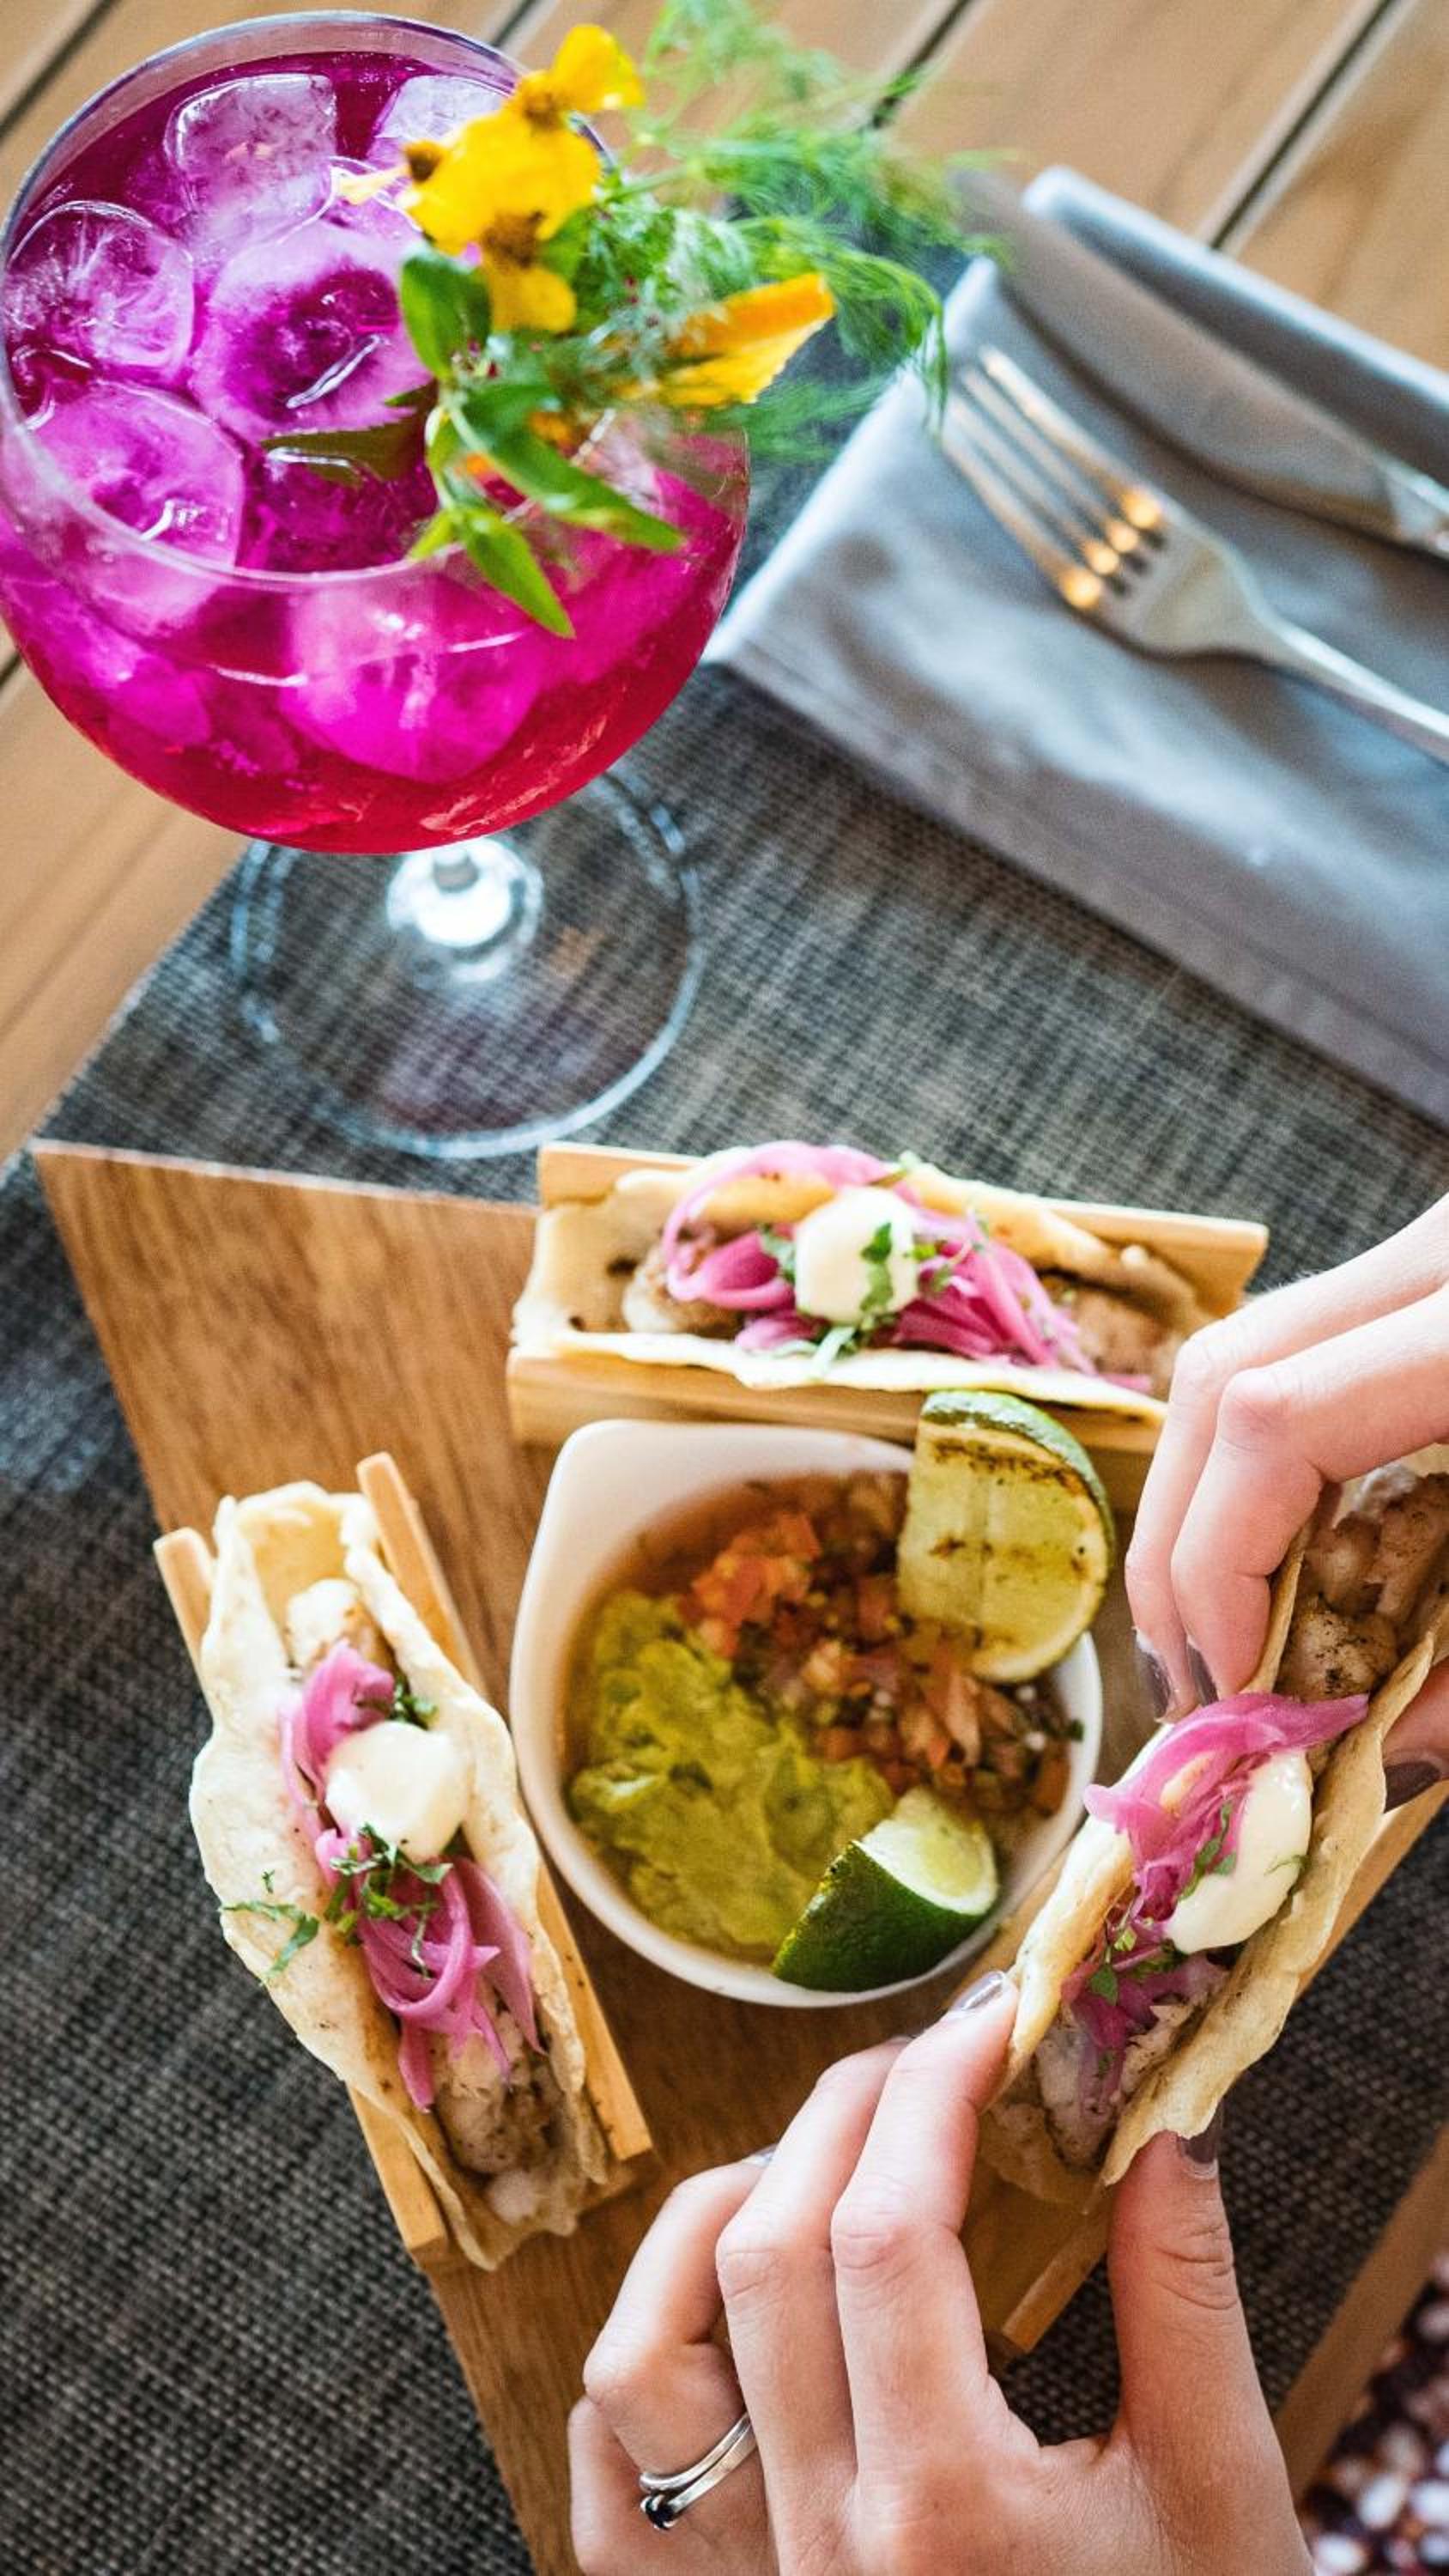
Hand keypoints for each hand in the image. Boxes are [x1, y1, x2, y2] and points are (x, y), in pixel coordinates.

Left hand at [570, 1978, 1307, 2574]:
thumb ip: (1186, 2299)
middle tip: (934, 2058)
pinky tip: (723, 2308)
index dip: (935, 2093)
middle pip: (769, 2254)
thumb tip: (1163, 2121)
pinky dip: (648, 2358)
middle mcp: (818, 2541)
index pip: (889, 2231)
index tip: (996, 2023)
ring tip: (816, 2165)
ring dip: (718, 2219)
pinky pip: (611, 2474)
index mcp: (942, 2507)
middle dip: (849, 2112)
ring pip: (645, 2353)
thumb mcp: (1219, 2496)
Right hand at [1125, 1191, 1448, 1787]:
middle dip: (1179, 1545)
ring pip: (1245, 1355)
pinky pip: (1305, 1354)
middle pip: (1222, 1376)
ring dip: (1207, 1501)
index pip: (1271, 1422)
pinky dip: (1268, 1460)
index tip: (1237, 1695)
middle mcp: (1436, 1261)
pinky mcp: (1433, 1276)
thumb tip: (1381, 1752)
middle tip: (1197, 1681)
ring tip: (1223, 1631)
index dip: (1218, 1569)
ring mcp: (1429, 1254)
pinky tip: (1288, 1552)